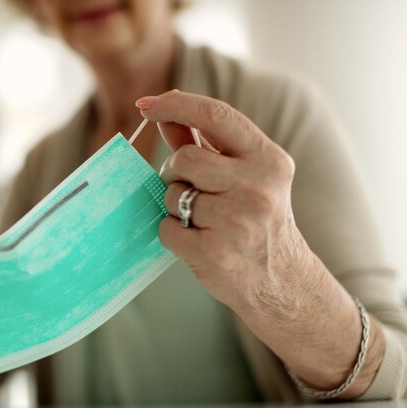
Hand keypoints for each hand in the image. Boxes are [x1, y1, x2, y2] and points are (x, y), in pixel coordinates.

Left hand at [137, 90, 305, 312]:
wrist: (280, 282)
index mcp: (268, 159)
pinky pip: (167, 228)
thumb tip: (165, 111)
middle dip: (174, 172)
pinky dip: (172, 234)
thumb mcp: (245, 175)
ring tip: (202, 220)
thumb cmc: (256, 220)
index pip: (216, 116)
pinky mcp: (215, 252)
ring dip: (176, 206)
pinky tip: (197, 241)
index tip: (146, 106)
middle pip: (184, 158)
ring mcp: (238, 221)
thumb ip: (204, 142)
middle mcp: (259, 187)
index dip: (175, 105)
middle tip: (189, 189)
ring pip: (173, 195)